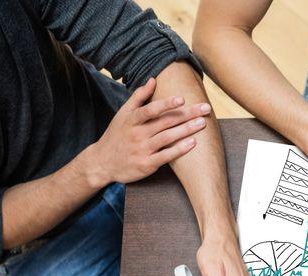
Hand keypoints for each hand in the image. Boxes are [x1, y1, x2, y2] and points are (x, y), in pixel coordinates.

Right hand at [85, 77, 209, 187]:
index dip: (166, 104)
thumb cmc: (117, 135)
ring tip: (203, 123)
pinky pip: (166, 156)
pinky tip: (193, 143)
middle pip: (165, 122)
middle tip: (205, 108)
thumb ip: (138, 97)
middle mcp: (137, 134)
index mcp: (132, 119)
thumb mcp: (123, 114)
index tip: (182, 98)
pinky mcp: (146, 164)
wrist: (102, 163)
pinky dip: (179, 150)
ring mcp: (142, 150)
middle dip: (187, 114)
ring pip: (167, 138)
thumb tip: (153, 79)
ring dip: (186, 130)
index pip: (151, 110)